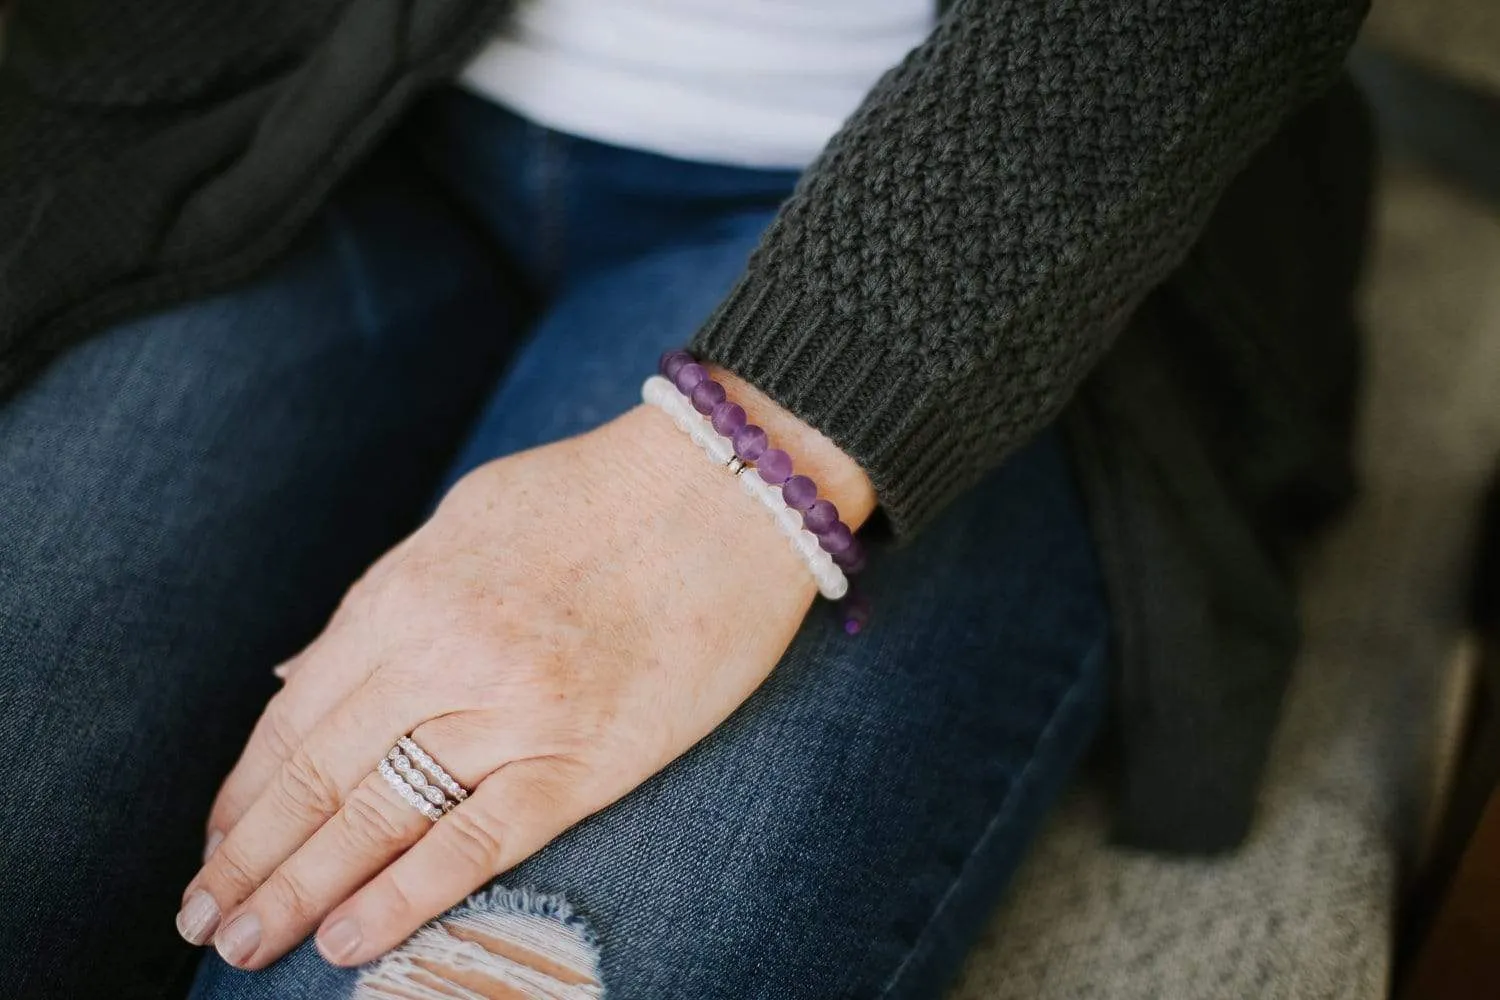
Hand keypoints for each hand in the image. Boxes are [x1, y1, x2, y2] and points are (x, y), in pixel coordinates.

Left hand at [176, 371, 874, 968]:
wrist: (730, 487)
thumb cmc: (597, 494)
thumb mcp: (463, 520)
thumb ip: (381, 601)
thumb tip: (302, 679)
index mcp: (407, 591)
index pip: (295, 716)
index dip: (245, 793)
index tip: (214, 845)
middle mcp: (445, 653)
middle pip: (321, 778)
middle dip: (251, 860)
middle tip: (208, 921)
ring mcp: (515, 710)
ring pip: (381, 819)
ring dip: (304, 891)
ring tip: (250, 943)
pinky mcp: (586, 757)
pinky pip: (477, 842)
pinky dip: (406, 897)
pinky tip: (351, 938)